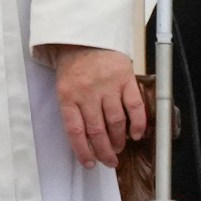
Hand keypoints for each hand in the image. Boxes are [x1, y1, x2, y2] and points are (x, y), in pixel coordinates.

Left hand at [42, 44, 147, 167]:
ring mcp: (108, 86)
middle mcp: (87, 93)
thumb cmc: (72, 65)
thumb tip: (84, 139)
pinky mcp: (125, 80)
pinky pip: (134, 107)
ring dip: (119, 140)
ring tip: (119, 148)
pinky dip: (138, 124)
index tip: (90, 164)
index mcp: (67, 95)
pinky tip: (137, 135)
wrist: (84, 36)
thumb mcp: (63, 85)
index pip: (75, 131)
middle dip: (104, 151)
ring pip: (116, 122)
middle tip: (110, 161)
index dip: (83, 151)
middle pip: (97, 131)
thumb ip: (72, 109)